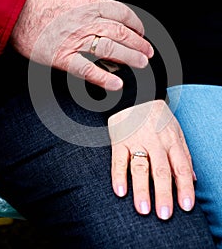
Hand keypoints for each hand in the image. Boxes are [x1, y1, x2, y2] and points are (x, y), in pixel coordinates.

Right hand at [10, 0, 153, 90]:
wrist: (16, 10)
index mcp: (90, 4)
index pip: (122, 13)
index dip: (136, 24)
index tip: (141, 32)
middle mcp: (87, 22)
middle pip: (121, 33)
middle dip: (138, 43)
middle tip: (148, 53)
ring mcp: (76, 40)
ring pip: (109, 49)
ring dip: (129, 58)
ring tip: (141, 64)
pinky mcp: (63, 57)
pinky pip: (86, 69)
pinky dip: (102, 78)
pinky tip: (116, 84)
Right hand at [108, 100, 195, 218]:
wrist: (135, 95)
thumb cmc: (158, 117)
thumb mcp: (176, 130)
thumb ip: (184, 154)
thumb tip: (192, 179)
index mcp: (171, 140)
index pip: (180, 167)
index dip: (184, 187)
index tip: (186, 207)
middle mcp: (155, 142)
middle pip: (161, 170)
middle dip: (163, 193)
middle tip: (164, 214)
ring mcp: (136, 140)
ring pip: (140, 166)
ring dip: (141, 189)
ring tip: (143, 209)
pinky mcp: (119, 139)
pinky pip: (118, 159)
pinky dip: (118, 175)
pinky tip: (120, 191)